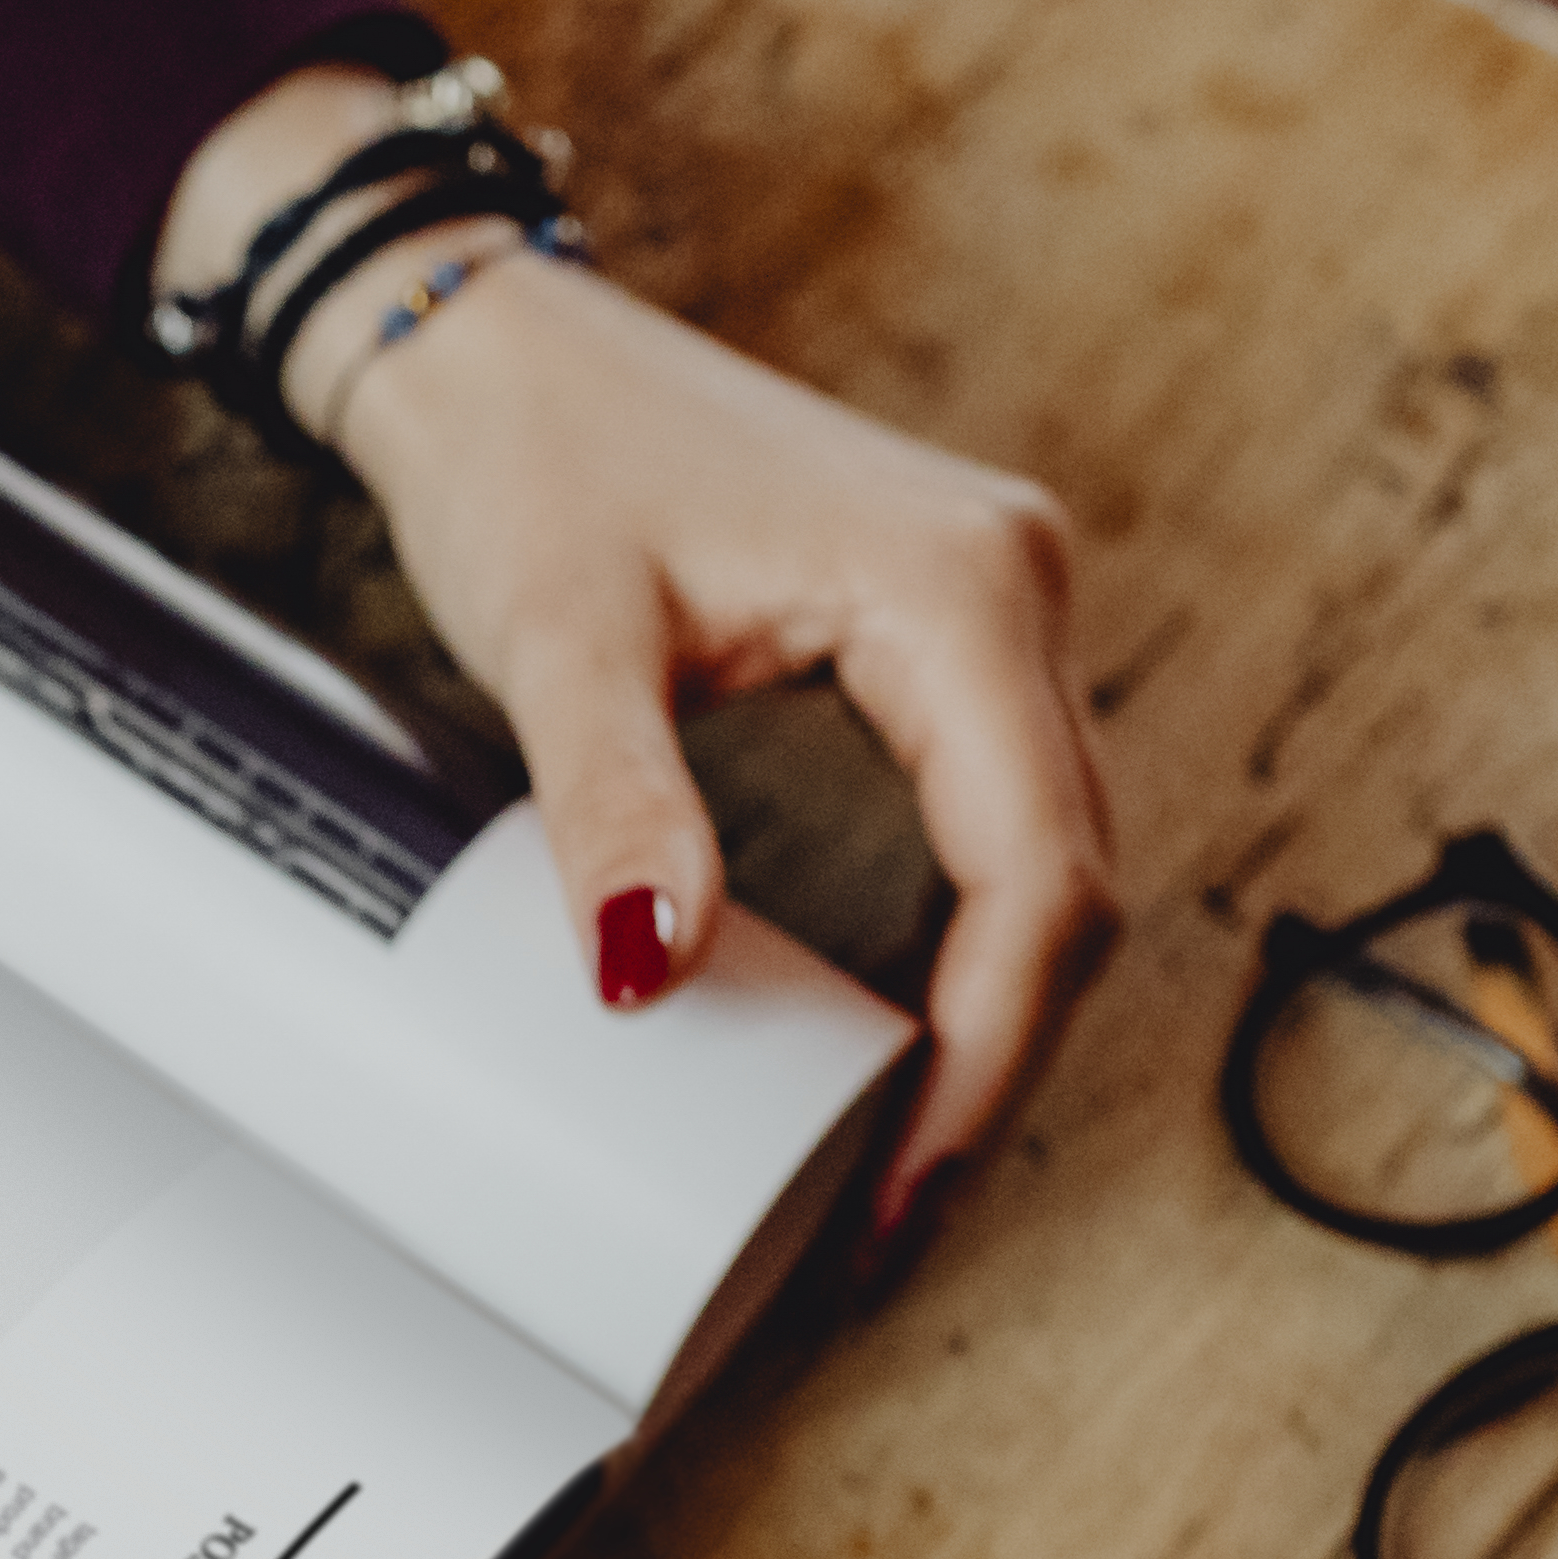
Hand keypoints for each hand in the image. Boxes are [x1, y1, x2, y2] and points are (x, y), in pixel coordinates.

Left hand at [162, 73, 1119, 1230]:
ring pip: (1046, 855)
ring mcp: (987, 605)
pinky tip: (904, 1034)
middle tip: (891, 1212)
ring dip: (992, 1010)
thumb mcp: (559, 645)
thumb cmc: (529, 453)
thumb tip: (651, 975)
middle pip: (1067, 879)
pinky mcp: (939, 632)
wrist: (490, 346)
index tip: (902, 1179)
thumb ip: (617, 809)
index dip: (985, 1054)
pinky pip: (995, 816)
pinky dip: (966, 937)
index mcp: (959, 587)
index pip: (1033, 875)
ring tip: (896, 1153)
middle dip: (996, 1059)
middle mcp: (1008, 587)